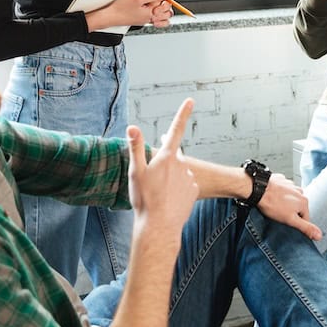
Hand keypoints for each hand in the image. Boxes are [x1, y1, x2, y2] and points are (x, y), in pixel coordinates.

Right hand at [87, 0, 171, 30]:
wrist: (110, 17)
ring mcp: (147, 20)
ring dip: (163, 8)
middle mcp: (151, 18)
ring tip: (156, 1)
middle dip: (165, 0)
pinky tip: (153, 9)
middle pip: (168, 9)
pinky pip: (158, 21)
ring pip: (164, 16)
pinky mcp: (143, 20)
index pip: (167, 1)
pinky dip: (160, 17)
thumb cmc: (120, 9)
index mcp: (152, 13)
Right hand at [126, 98, 198, 243]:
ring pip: (179, 171)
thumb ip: (136, 148)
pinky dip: (177, 188)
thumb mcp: (136, 172)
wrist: (159, 226)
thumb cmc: (144, 199)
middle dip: (165, 160)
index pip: (176, 129)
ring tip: (159, 192)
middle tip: (154, 176)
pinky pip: (184, 184)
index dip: (183, 113)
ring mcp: (189, 177)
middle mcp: (181, 164)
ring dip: (171, 176)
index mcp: (167, 156)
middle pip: (173, 154)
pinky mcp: (194, 190)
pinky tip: (168, 198)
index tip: (190, 100)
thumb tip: (132, 126)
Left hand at [256, 173, 321, 240]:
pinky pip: (283, 190)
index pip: (305, 218)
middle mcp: (299, 191)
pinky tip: (273, 198)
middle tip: (280, 214)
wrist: (258, 189)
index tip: (287, 222)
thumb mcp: (290, 220)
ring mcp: (291, 185)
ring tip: (275, 206)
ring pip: (291, 199)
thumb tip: (319, 235)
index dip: (296, 222)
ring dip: (285, 203)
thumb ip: (306, 227)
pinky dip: (279, 194)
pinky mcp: (282, 181)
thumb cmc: (272, 203)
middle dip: (291, 212)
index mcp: (304, 201)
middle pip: (298, 207)